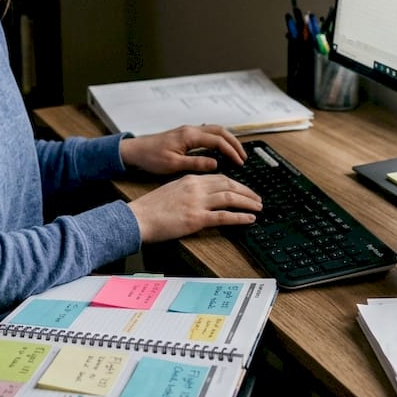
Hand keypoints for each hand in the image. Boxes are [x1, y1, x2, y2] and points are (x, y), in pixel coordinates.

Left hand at [119, 124, 246, 174]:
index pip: (218, 141)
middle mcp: (190, 130)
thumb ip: (196, 163)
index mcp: (189, 136)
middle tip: (243, 156)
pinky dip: (218, 140)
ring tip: (236, 153)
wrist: (135, 151)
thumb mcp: (173, 165)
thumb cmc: (151, 157)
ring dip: (227, 140)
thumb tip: (215, 164)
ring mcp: (188, 131)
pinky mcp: (185, 135)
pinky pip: (207, 133)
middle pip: (221, 131)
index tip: (240, 162)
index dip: (231, 151)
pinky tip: (220, 150)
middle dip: (234, 143)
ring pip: (215, 130)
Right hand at [128, 174, 261, 242]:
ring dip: (248, 202)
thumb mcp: (171, 190)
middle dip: (246, 191)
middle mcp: (196, 188)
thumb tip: (202, 195)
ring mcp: (197, 203)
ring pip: (230, 197)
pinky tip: (249, 218)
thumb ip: (188, 190)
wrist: (138, 217)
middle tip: (257, 198)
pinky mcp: (196, 219)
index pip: (220, 177)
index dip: (235, 183)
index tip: (244, 190)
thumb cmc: (150, 208)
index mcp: (190, 179)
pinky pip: (224, 216)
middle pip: (229, 184)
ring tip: (258, 207)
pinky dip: (240, 217)